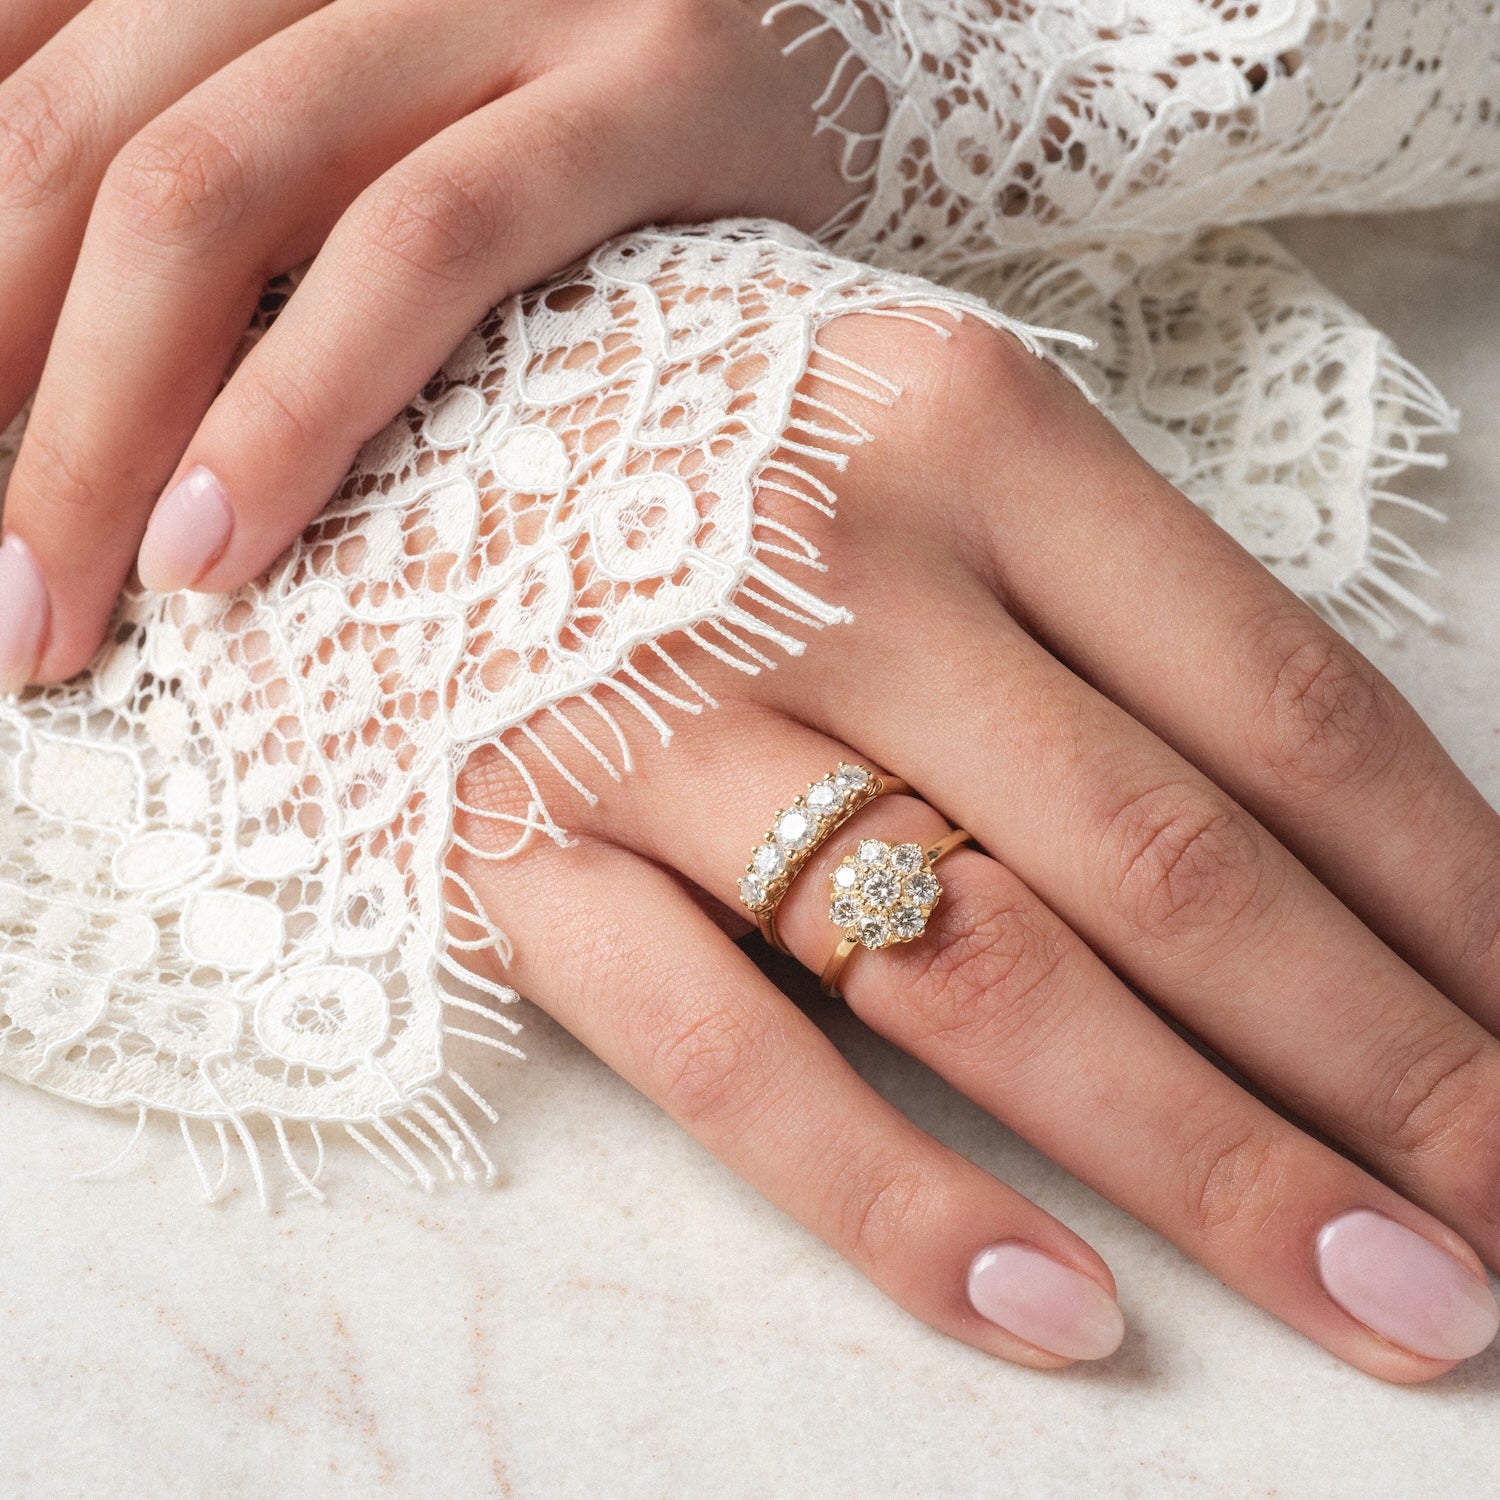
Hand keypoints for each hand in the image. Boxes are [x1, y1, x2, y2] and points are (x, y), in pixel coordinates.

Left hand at [0, 0, 858, 689]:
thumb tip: (64, 383)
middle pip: (90, 150)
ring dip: (102, 426)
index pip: (20, 82)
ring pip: (224, 188)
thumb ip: (222, 201)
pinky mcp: (646, 85)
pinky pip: (433, 242)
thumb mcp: (368, 143)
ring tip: (52, 612)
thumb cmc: (584, 149)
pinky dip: (301, 397)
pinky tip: (220, 548)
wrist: (848, 60)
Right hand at [453, 311, 1499, 1380]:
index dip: (1451, 901)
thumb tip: (1329, 844)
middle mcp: (839, 570)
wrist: (378, 401)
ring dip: (1205, 1162)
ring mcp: (669, 719)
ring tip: (1382, 1300)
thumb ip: (1094, 608)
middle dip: (1385, 1071)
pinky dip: (892, 1192)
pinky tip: (1050, 1308)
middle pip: (1171, 864)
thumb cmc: (684, 422)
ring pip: (979, 973)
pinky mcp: (519, 844)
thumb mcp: (908, 428)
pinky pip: (727, 1049)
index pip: (1282, 703)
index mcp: (972, 434)